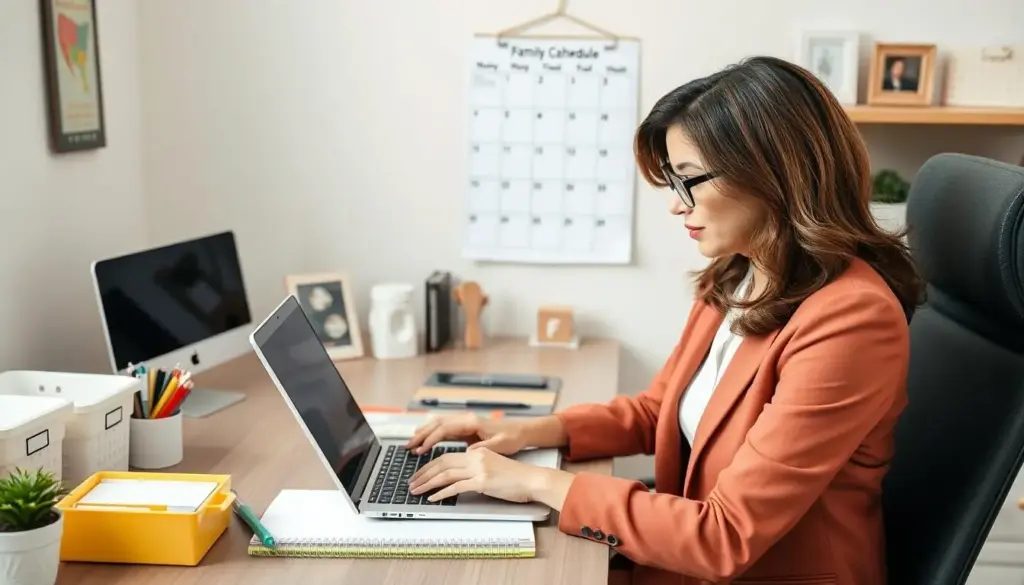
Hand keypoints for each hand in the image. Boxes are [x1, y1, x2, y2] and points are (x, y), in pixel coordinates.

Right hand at [405, 413, 530, 455]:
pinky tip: (425, 439)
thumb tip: (467, 453)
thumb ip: (482, 448)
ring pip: (438, 424)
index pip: (444, 429)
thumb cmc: (512, 438)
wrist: (522, 431)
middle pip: (437, 424)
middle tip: (408, 446)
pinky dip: (432, 433)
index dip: (430, 440)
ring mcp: (465, 422)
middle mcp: (466, 419)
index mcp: (472, 422)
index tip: (420, 450)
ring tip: (411, 443)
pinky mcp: (466, 428)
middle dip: (421, 435)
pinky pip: (444, 428)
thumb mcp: (499, 445)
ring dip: (424, 432)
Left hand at [409, 447, 572, 505]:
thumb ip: (475, 468)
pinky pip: (456, 487)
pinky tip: (432, 498)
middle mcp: (476, 457)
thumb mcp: (492, 467)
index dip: (430, 465)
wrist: (532, 480)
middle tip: (411, 483)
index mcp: (476, 453)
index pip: (447, 456)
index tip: (419, 474)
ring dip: (427, 483)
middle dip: (423, 473)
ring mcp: (479, 469)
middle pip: (442, 463)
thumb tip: (459, 478)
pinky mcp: (483, 482)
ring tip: (416, 491)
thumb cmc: (515, 477)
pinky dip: (442, 493)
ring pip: (445, 474)